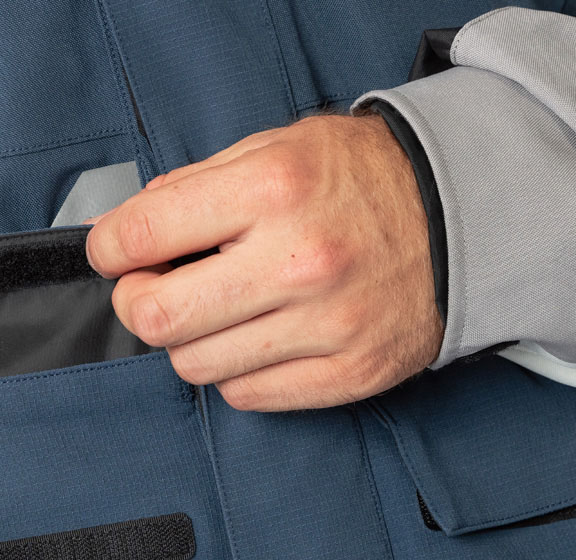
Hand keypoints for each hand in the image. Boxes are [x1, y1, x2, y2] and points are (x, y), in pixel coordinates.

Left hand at [84, 112, 443, 409]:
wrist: (466, 215)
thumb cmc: (361, 181)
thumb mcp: (275, 148)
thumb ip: (192, 188)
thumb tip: (119, 230)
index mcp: (273, 188)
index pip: (141, 235)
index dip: (109, 249)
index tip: (113, 254)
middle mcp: (298, 260)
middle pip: (157, 318)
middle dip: (138, 304)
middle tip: (154, 289)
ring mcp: (325, 325)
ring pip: (194, 366)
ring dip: (190, 341)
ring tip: (217, 311)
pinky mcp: (346, 373)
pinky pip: (245, 396)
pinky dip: (235, 372)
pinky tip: (257, 339)